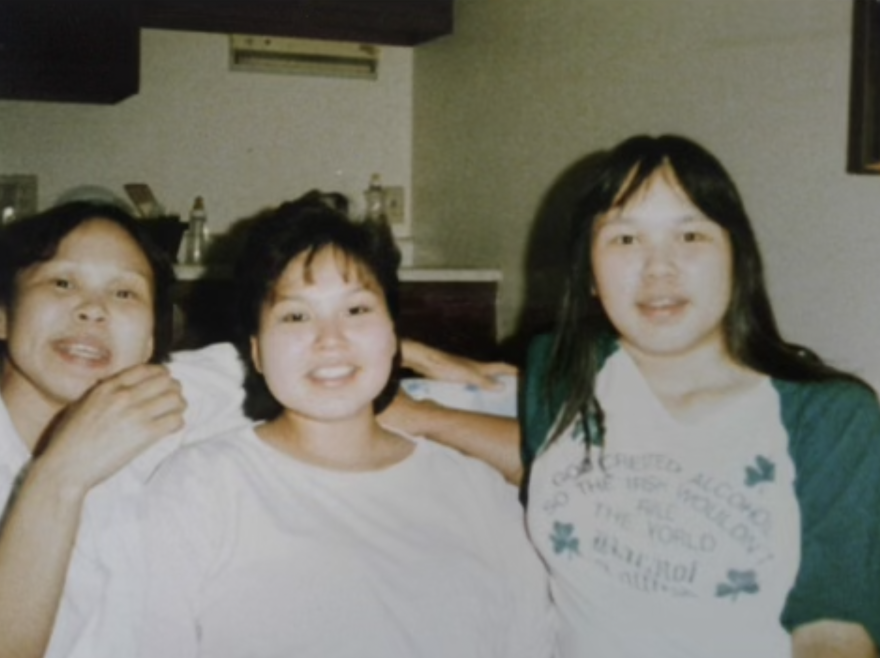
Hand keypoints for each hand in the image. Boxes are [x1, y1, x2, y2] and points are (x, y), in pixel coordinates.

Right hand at [34, 364, 185, 497]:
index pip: (146, 369)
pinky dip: (177, 423)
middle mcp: (123, 396)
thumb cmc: (69, 440)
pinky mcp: (145, 434)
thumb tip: (118, 384)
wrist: (66, 467)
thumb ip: (102, 392)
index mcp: (107, 388)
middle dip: (173, 389)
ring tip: (175, 412)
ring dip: (179, 405)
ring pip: (175, 399)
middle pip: (166, 381)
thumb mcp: (81, 405)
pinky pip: (175, 420)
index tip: (165, 380)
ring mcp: (136, 414)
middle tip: (173, 398)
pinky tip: (171, 428)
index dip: (161, 374)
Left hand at [400, 339, 516, 389]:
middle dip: (503, 379)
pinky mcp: (453, 377)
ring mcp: (463, 372)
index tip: (526, 374)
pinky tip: (472, 400)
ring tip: (496, 399)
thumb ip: (483, 381)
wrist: (424, 361)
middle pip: (492, 373)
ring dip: (489, 386)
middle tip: (514, 390)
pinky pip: (469, 385)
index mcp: (479, 367)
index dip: (513, 371)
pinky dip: (475, 391)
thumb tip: (502, 387)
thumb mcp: (467, 375)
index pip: (501, 367)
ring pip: (481, 380)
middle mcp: (473, 368)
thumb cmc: (445, 366)